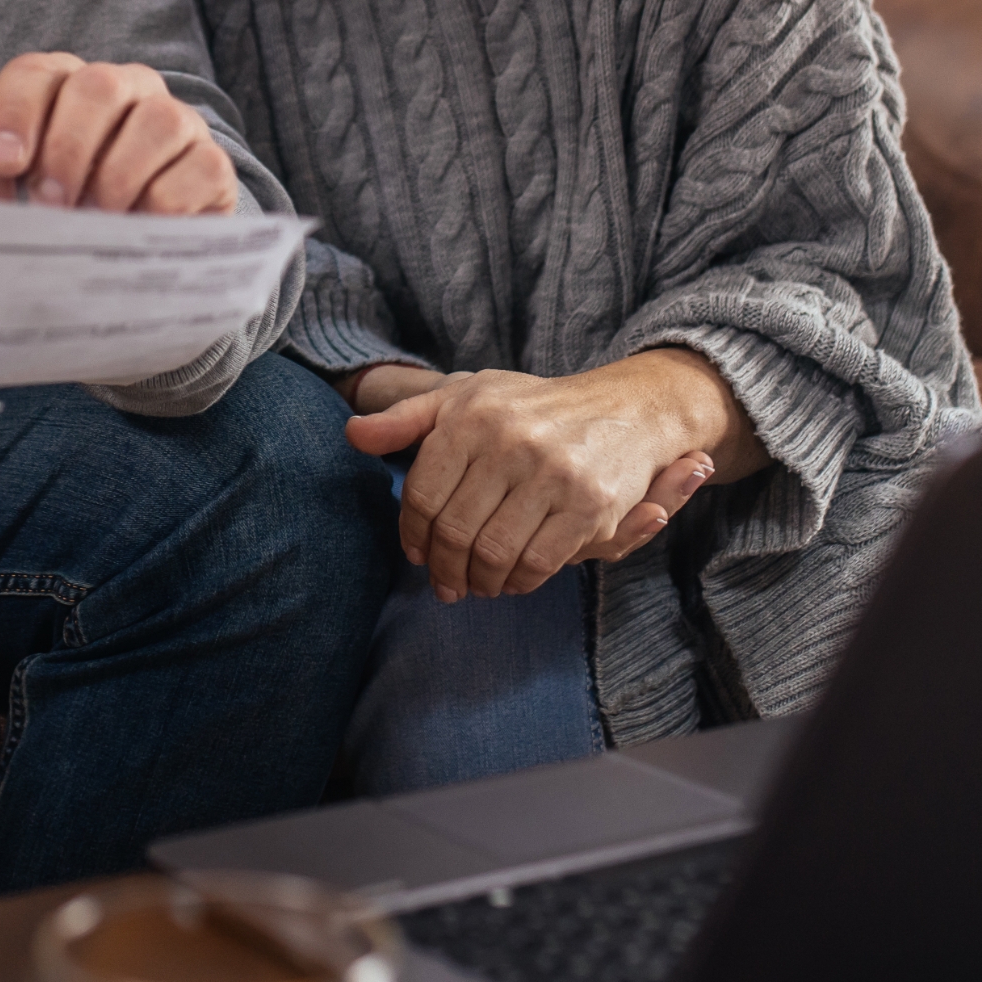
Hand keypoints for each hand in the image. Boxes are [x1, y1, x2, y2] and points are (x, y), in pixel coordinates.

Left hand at [0, 52, 238, 214]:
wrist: (128, 267)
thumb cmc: (61, 221)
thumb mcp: (15, 206)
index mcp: (64, 90)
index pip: (36, 75)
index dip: (15, 113)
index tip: (4, 164)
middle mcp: (125, 91)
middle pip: (99, 85)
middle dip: (68, 147)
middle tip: (49, 204)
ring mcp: (175, 121)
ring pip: (157, 119)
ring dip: (118, 176)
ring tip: (97, 220)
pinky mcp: (211, 163)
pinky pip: (198, 167)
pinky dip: (164, 204)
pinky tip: (140, 230)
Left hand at [344, 349, 769, 602]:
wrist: (629, 408)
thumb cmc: (534, 408)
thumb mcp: (465, 397)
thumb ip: (405, 419)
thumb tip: (352, 435)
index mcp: (472, 415)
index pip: (422, 496)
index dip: (413, 536)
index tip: (418, 554)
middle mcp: (510, 441)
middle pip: (455, 532)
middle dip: (445, 569)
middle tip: (446, 584)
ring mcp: (553, 473)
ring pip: (493, 554)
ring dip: (480, 582)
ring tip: (477, 585)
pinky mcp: (589, 504)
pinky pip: (537, 563)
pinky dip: (518, 582)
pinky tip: (512, 579)